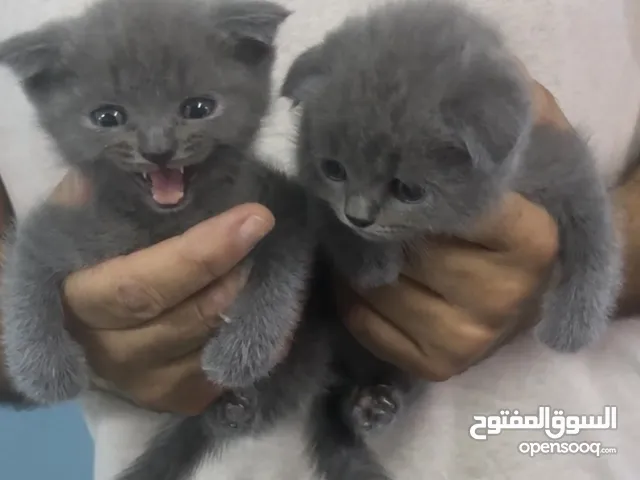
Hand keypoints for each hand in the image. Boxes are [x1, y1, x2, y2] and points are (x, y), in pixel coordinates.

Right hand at [51, 172, 274, 413]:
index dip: (201, 254)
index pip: (143, 285)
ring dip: (249, 306)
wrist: (73, 321)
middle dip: (235, 276)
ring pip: (210, 348)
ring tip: (268, 264)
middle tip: (264, 234)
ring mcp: (144, 383)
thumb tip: (135, 179)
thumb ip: (93, 203)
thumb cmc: (80, 259)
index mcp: (77, 304)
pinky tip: (269, 306)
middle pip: (185, 320)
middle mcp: (109, 353)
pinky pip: (225, 371)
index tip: (254, 217)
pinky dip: (254, 338)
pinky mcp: (175, 398)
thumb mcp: (73, 223)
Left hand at [339, 75, 563, 380]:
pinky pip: (364, 321)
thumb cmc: (514, 212)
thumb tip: (439, 95)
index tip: (388, 164)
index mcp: (529, 237)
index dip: (408, 180)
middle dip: (374, 218)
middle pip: (400, 243)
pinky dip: (351, 294)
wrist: (532, 283)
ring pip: (373, 283)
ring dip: (355, 256)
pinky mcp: (439, 363)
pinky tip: (366, 273)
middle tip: (363, 197)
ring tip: (366, 237)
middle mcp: (502, 294)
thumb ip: (494, 123)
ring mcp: (469, 336)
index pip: (447, 201)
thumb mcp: (517, 155)